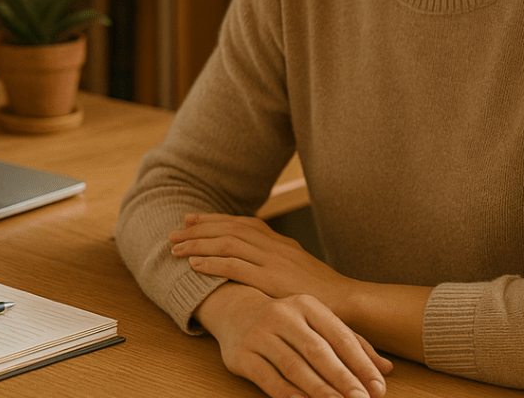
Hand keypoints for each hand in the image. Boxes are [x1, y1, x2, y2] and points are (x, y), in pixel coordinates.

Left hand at [170, 214, 354, 312]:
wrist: (347, 303)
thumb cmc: (323, 293)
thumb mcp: (299, 270)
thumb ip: (277, 263)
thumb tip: (255, 263)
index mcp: (280, 242)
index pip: (242, 222)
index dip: (215, 220)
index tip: (193, 220)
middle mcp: (275, 246)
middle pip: (230, 229)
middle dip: (200, 229)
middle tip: (175, 232)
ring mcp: (273, 261)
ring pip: (227, 244)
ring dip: (198, 245)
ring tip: (176, 248)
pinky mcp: (271, 280)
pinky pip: (235, 267)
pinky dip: (212, 263)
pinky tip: (194, 266)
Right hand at [196, 283, 391, 397]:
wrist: (235, 310)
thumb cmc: (287, 321)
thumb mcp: (319, 323)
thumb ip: (353, 344)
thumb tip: (387, 369)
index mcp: (307, 305)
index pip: (340, 337)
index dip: (360, 364)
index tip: (377, 388)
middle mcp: (283, 315)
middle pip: (318, 351)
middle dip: (343, 379)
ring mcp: (260, 334)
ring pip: (294, 366)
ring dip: (319, 390)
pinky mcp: (243, 355)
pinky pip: (269, 378)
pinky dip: (287, 394)